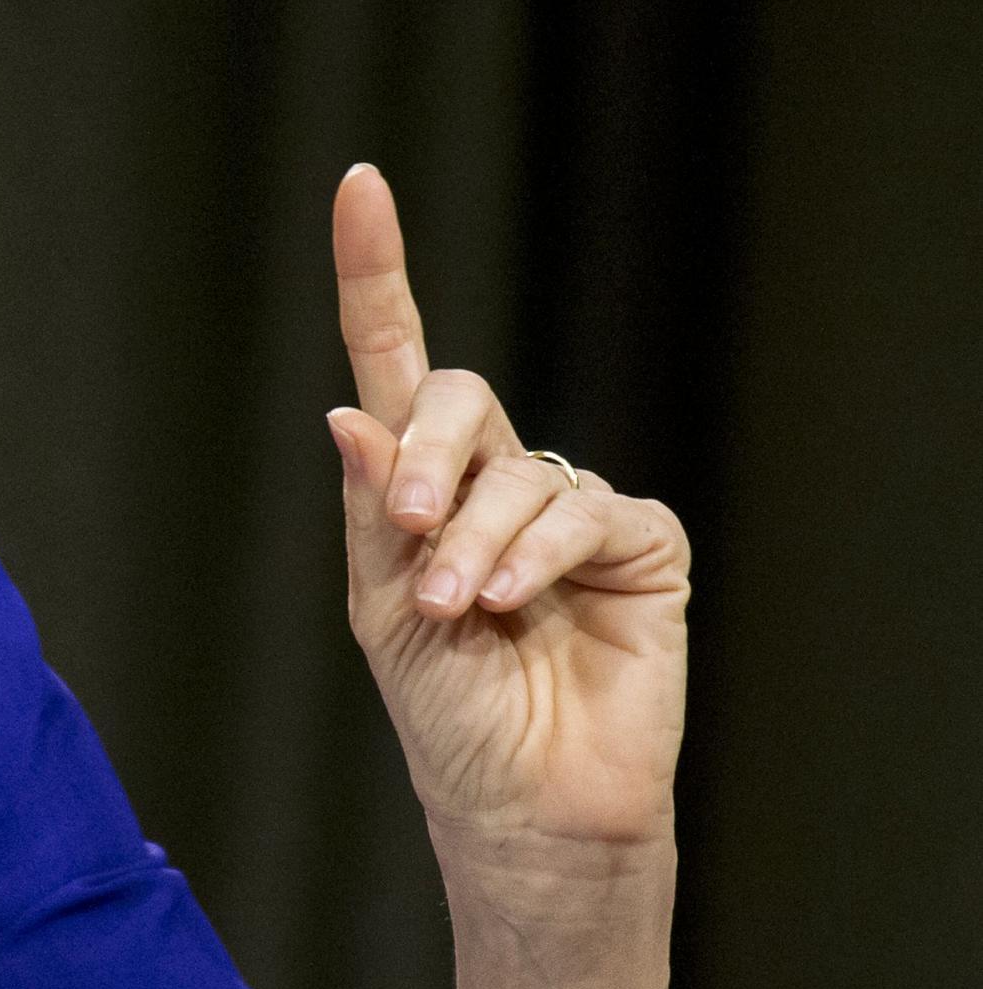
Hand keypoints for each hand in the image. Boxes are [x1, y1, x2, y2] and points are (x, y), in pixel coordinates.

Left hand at [327, 164, 687, 878]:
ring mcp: (568, 506)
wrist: (522, 805)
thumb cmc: (446, 713)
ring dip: (473, 540)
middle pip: (455, 394)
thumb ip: (373, 508)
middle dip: (424, 455)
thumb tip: (350, 411)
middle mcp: (494, 477)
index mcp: (419, 483)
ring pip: (515, 466)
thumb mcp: (380, 606)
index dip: (376, 271)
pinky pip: (585, 508)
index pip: (395, 360)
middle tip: (408, 535)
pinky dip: (539, 553)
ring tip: (457, 610)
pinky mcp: (639, 543)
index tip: (360, 183)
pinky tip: (516, 603)